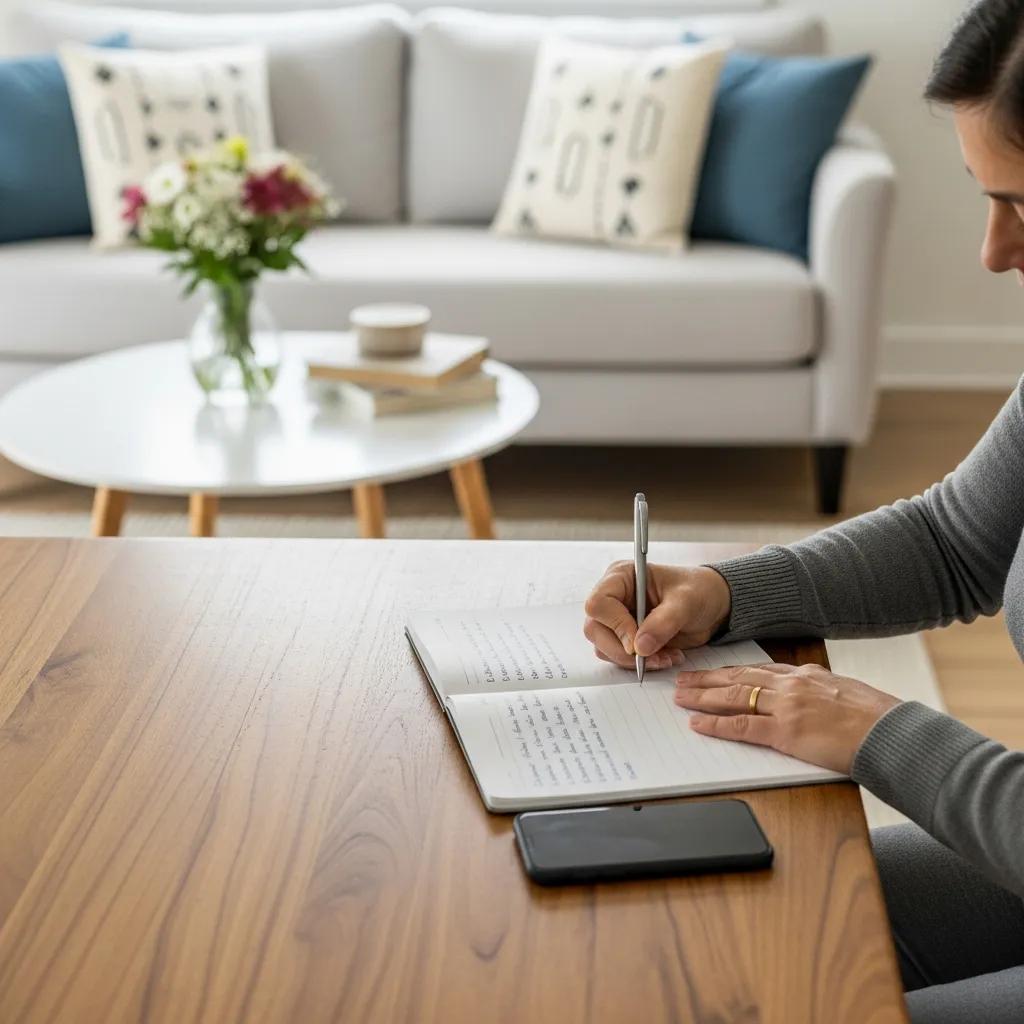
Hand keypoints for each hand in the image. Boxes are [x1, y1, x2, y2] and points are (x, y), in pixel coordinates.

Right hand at [583, 562, 731, 671]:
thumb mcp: (686, 602)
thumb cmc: (699, 591)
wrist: (712, 606)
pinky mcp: (625, 637)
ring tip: (665, 657)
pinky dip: (640, 664)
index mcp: (621, 577)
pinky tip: (664, 657)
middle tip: (653, 657)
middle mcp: (614, 597)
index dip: (614, 625)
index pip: (598, 603)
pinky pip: (618, 657)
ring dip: (633, 661)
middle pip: (595, 629)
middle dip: (623, 650)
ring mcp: (617, 619)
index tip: (638, 641)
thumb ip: (663, 622)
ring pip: (603, 647)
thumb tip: (639, 647)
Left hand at [673, 663, 901, 773]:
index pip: (757, 670)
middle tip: (682, 679)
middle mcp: (792, 685)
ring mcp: (787, 707)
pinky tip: (698, 724)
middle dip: (706, 679)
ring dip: (702, 697)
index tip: (711, 672)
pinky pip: (741, 726)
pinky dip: (716, 725)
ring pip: (733, 697)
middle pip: (738, 678)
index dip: (729, 671)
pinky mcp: (787, 732)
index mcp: (806, 675)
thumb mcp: (845, 691)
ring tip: (681, 697)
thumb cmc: (876, 718)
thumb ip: (821, 688)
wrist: (892, 734)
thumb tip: (809, 688)